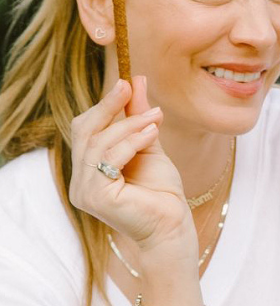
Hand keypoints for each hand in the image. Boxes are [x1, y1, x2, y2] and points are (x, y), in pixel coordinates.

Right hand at [69, 74, 197, 256]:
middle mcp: (80, 181)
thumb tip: (136, 79)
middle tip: (128, 87)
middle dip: (108, 107)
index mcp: (88, 170)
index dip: (103, 106)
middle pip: (84, 132)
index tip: (125, 84)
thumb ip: (137, 116)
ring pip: (98, 142)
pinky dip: (131, 142)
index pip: (85, 130)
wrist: (173, 226)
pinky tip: (152, 133)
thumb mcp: (148, 146)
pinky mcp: (95, 196)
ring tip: (155, 118)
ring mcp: (84, 190)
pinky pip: (109, 158)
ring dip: (128, 125)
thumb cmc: (161, 193)